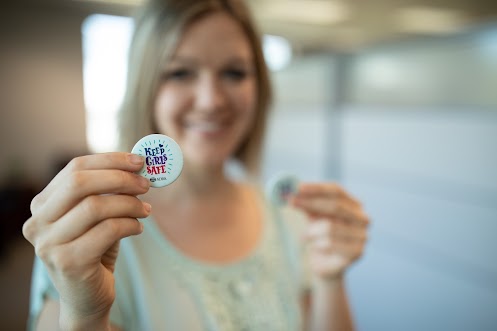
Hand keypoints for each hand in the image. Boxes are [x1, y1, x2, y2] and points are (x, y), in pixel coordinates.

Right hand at [22, 153, 150, 327]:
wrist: (87, 297)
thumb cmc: (94, 251)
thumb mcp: (98, 218)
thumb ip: (108, 193)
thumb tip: (137, 167)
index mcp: (43, 205)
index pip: (75, 168)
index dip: (109, 160)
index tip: (138, 160)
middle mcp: (38, 222)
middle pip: (80, 183)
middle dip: (119, 178)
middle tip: (145, 184)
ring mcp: (49, 243)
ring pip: (95, 206)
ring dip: (129, 204)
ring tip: (146, 210)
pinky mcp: (68, 262)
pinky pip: (108, 230)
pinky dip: (130, 225)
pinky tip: (138, 229)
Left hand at [290, 183, 368, 280]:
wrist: (325, 265)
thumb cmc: (318, 236)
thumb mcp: (312, 216)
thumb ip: (305, 203)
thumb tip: (291, 191)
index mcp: (354, 205)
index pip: (337, 191)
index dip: (317, 188)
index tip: (297, 187)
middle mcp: (362, 218)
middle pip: (336, 206)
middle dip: (310, 203)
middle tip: (291, 201)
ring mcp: (362, 235)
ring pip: (329, 227)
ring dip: (311, 232)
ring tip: (306, 237)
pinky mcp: (358, 252)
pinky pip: (330, 244)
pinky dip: (317, 245)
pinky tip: (316, 248)